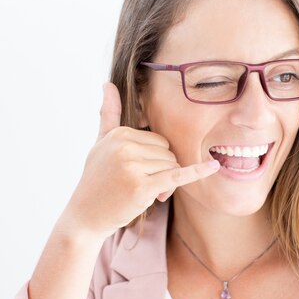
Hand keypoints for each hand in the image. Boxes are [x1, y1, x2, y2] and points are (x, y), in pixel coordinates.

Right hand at [62, 82, 219, 238]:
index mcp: (119, 134)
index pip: (159, 140)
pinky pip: (177, 177)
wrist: (85, 215)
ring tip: (144, 194)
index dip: (156, 159)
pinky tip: (213, 167)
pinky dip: (196, 172)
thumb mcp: (100, 143)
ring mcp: (132, 166)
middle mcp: (125, 147)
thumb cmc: (96, 179)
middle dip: (162, 172)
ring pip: (172, 167)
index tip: (139, 173)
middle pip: (168, 153)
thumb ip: (109, 114)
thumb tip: (108, 83)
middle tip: (144, 187)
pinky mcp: (141, 187)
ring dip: (165, 184)